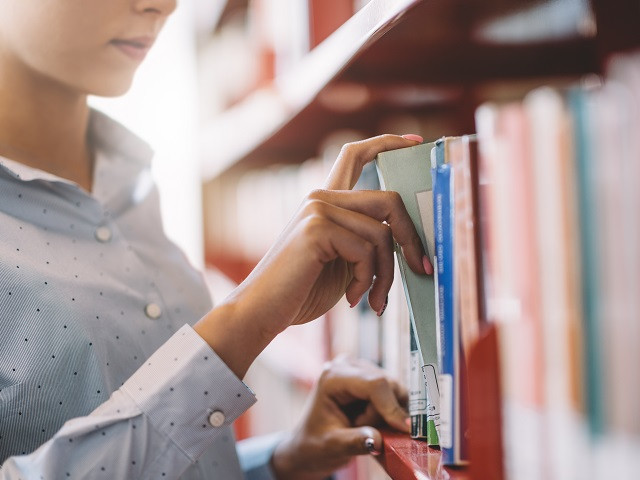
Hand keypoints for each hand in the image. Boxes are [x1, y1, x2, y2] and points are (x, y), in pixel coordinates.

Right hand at [196, 134, 430, 377]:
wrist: (263, 312)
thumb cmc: (303, 291)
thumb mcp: (344, 262)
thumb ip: (367, 242)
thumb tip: (412, 242)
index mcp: (325, 200)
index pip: (356, 155)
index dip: (388, 143)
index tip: (416, 142)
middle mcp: (320, 196)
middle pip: (389, 200)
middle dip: (412, 238)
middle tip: (421, 268)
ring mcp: (317, 209)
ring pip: (382, 233)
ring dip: (386, 274)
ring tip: (374, 300)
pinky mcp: (316, 228)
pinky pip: (367, 251)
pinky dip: (368, 281)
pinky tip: (353, 299)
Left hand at [270, 356, 409, 479]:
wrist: (310, 443)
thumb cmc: (315, 443)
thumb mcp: (332, 446)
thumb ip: (355, 442)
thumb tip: (378, 440)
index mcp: (333, 376)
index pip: (374, 383)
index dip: (391, 406)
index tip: (404, 429)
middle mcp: (348, 365)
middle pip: (387, 385)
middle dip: (384, 414)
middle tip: (362, 429)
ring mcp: (360, 368)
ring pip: (394, 390)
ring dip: (386, 413)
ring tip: (362, 424)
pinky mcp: (371, 377)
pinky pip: (394, 394)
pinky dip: (389, 411)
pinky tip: (370, 420)